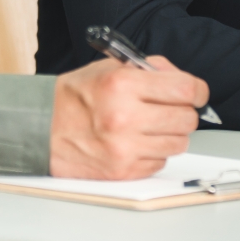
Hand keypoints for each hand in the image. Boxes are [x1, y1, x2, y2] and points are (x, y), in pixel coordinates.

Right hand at [49, 55, 206, 179]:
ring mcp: (124, 148)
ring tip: (149, 125)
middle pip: (186, 119)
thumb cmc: (75, 97)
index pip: (186, 89)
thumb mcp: (110, 68)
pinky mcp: (122, 171)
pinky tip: (136, 142)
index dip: (197, 91)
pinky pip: (160, 162)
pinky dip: (154, 152)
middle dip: (183, 112)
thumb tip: (187, 83)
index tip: (196, 94)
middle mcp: (125, 117)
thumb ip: (151, 70)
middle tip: (170, 109)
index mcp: (123, 85)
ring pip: (178, 143)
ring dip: (170, 134)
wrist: (41, 128)